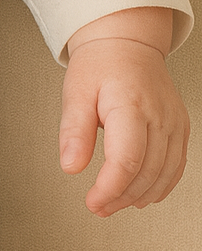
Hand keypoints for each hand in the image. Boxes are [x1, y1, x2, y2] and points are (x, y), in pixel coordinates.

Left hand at [59, 8, 188, 215]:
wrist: (127, 44)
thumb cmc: (100, 65)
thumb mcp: (75, 93)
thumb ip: (73, 132)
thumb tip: (70, 166)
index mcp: (130, 105)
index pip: (126, 160)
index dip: (109, 189)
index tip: (92, 202)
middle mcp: (158, 116)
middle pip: (146, 172)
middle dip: (121, 197)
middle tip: (98, 206)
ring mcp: (173, 122)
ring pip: (164, 174)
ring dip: (139, 196)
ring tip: (115, 204)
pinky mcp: (179, 128)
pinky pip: (177, 166)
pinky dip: (160, 186)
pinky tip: (142, 195)